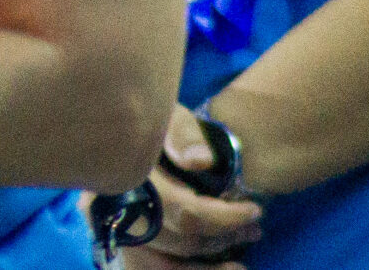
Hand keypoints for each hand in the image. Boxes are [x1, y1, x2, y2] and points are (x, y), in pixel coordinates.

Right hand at [116, 104, 263, 266]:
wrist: (114, 127)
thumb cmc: (143, 118)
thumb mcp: (163, 113)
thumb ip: (181, 132)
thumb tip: (200, 162)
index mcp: (130, 175)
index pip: (181, 209)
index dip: (222, 217)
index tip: (254, 210)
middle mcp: (119, 207)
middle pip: (178, 237)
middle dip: (223, 235)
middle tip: (254, 227)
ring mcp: (119, 226)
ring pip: (170, 257)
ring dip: (211, 256)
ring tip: (242, 243)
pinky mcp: (123, 238)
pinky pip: (160, 266)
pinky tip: (226, 268)